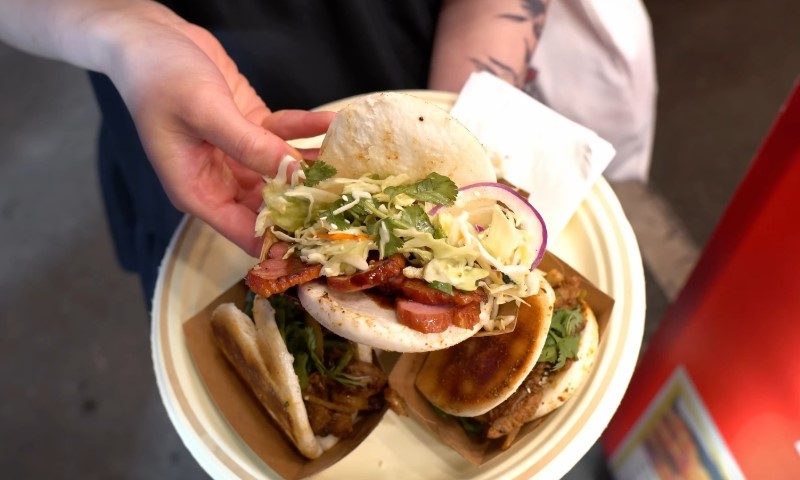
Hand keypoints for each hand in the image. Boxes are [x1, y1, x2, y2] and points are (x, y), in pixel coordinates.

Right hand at [101, 3, 333, 255]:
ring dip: (313, 167)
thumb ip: (250, 145)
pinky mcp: (250, 128)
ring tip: (350, 165)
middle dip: (306, 203)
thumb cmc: (160, 78)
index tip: (318, 239)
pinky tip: (331, 123)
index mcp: (196, 190)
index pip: (243, 231)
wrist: (150, 37)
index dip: (280, 239)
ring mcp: (237, 154)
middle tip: (346, 200)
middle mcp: (218, 179)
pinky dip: (306, 131)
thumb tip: (291, 173)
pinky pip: (284, 137)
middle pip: (269, 206)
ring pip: (282, 172)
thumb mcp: (206, 113)